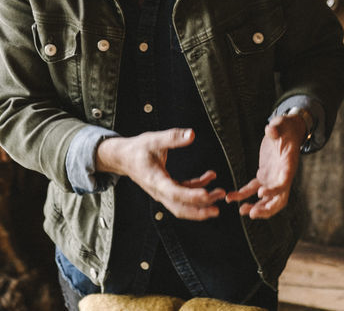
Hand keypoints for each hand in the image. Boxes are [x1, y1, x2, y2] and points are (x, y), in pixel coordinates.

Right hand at [94, 128, 224, 220]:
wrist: (123, 157)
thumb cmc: (137, 148)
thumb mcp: (154, 139)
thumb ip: (173, 137)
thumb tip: (192, 134)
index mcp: (155, 180)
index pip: (174, 192)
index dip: (191, 195)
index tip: (206, 194)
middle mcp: (159, 191)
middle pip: (180, 208)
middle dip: (200, 209)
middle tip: (219, 204)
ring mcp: (163, 192)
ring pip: (183, 205)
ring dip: (202, 202)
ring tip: (220, 193)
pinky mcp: (166, 189)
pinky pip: (183, 194)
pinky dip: (197, 189)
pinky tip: (210, 178)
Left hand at [225, 113, 306, 218]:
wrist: (287, 129)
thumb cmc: (286, 126)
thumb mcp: (282, 124)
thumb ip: (276, 128)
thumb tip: (270, 130)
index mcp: (289, 164)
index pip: (284, 182)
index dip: (275, 191)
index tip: (260, 193)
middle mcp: (283, 175)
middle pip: (279, 199)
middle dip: (267, 209)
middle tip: (252, 213)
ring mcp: (273, 177)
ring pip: (266, 199)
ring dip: (256, 207)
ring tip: (241, 211)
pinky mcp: (263, 175)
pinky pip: (253, 188)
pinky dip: (243, 195)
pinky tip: (231, 197)